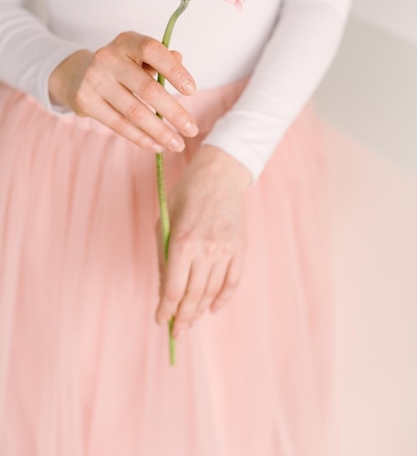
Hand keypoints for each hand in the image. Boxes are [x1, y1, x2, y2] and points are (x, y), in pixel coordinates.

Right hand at [48, 32, 198, 152]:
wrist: (77, 75)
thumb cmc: (121, 67)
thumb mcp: (139, 57)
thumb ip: (160, 58)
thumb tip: (179, 59)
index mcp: (126, 41)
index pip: (152, 51)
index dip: (174, 70)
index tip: (192, 91)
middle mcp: (108, 57)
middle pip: (147, 89)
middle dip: (174, 112)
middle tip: (191, 129)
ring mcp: (94, 79)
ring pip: (135, 112)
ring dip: (160, 132)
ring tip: (178, 144)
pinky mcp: (86, 101)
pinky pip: (119, 125)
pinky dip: (141, 138)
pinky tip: (157, 146)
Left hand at [155, 145, 250, 337]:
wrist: (219, 175)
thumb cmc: (186, 196)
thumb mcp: (165, 221)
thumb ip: (164, 256)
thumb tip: (165, 290)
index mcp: (183, 242)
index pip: (173, 289)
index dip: (166, 309)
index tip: (161, 321)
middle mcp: (206, 249)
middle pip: (193, 295)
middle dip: (183, 317)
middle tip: (177, 333)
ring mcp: (226, 250)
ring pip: (212, 292)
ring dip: (200, 311)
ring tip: (191, 322)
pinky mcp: (241, 248)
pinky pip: (233, 282)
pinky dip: (223, 299)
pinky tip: (213, 309)